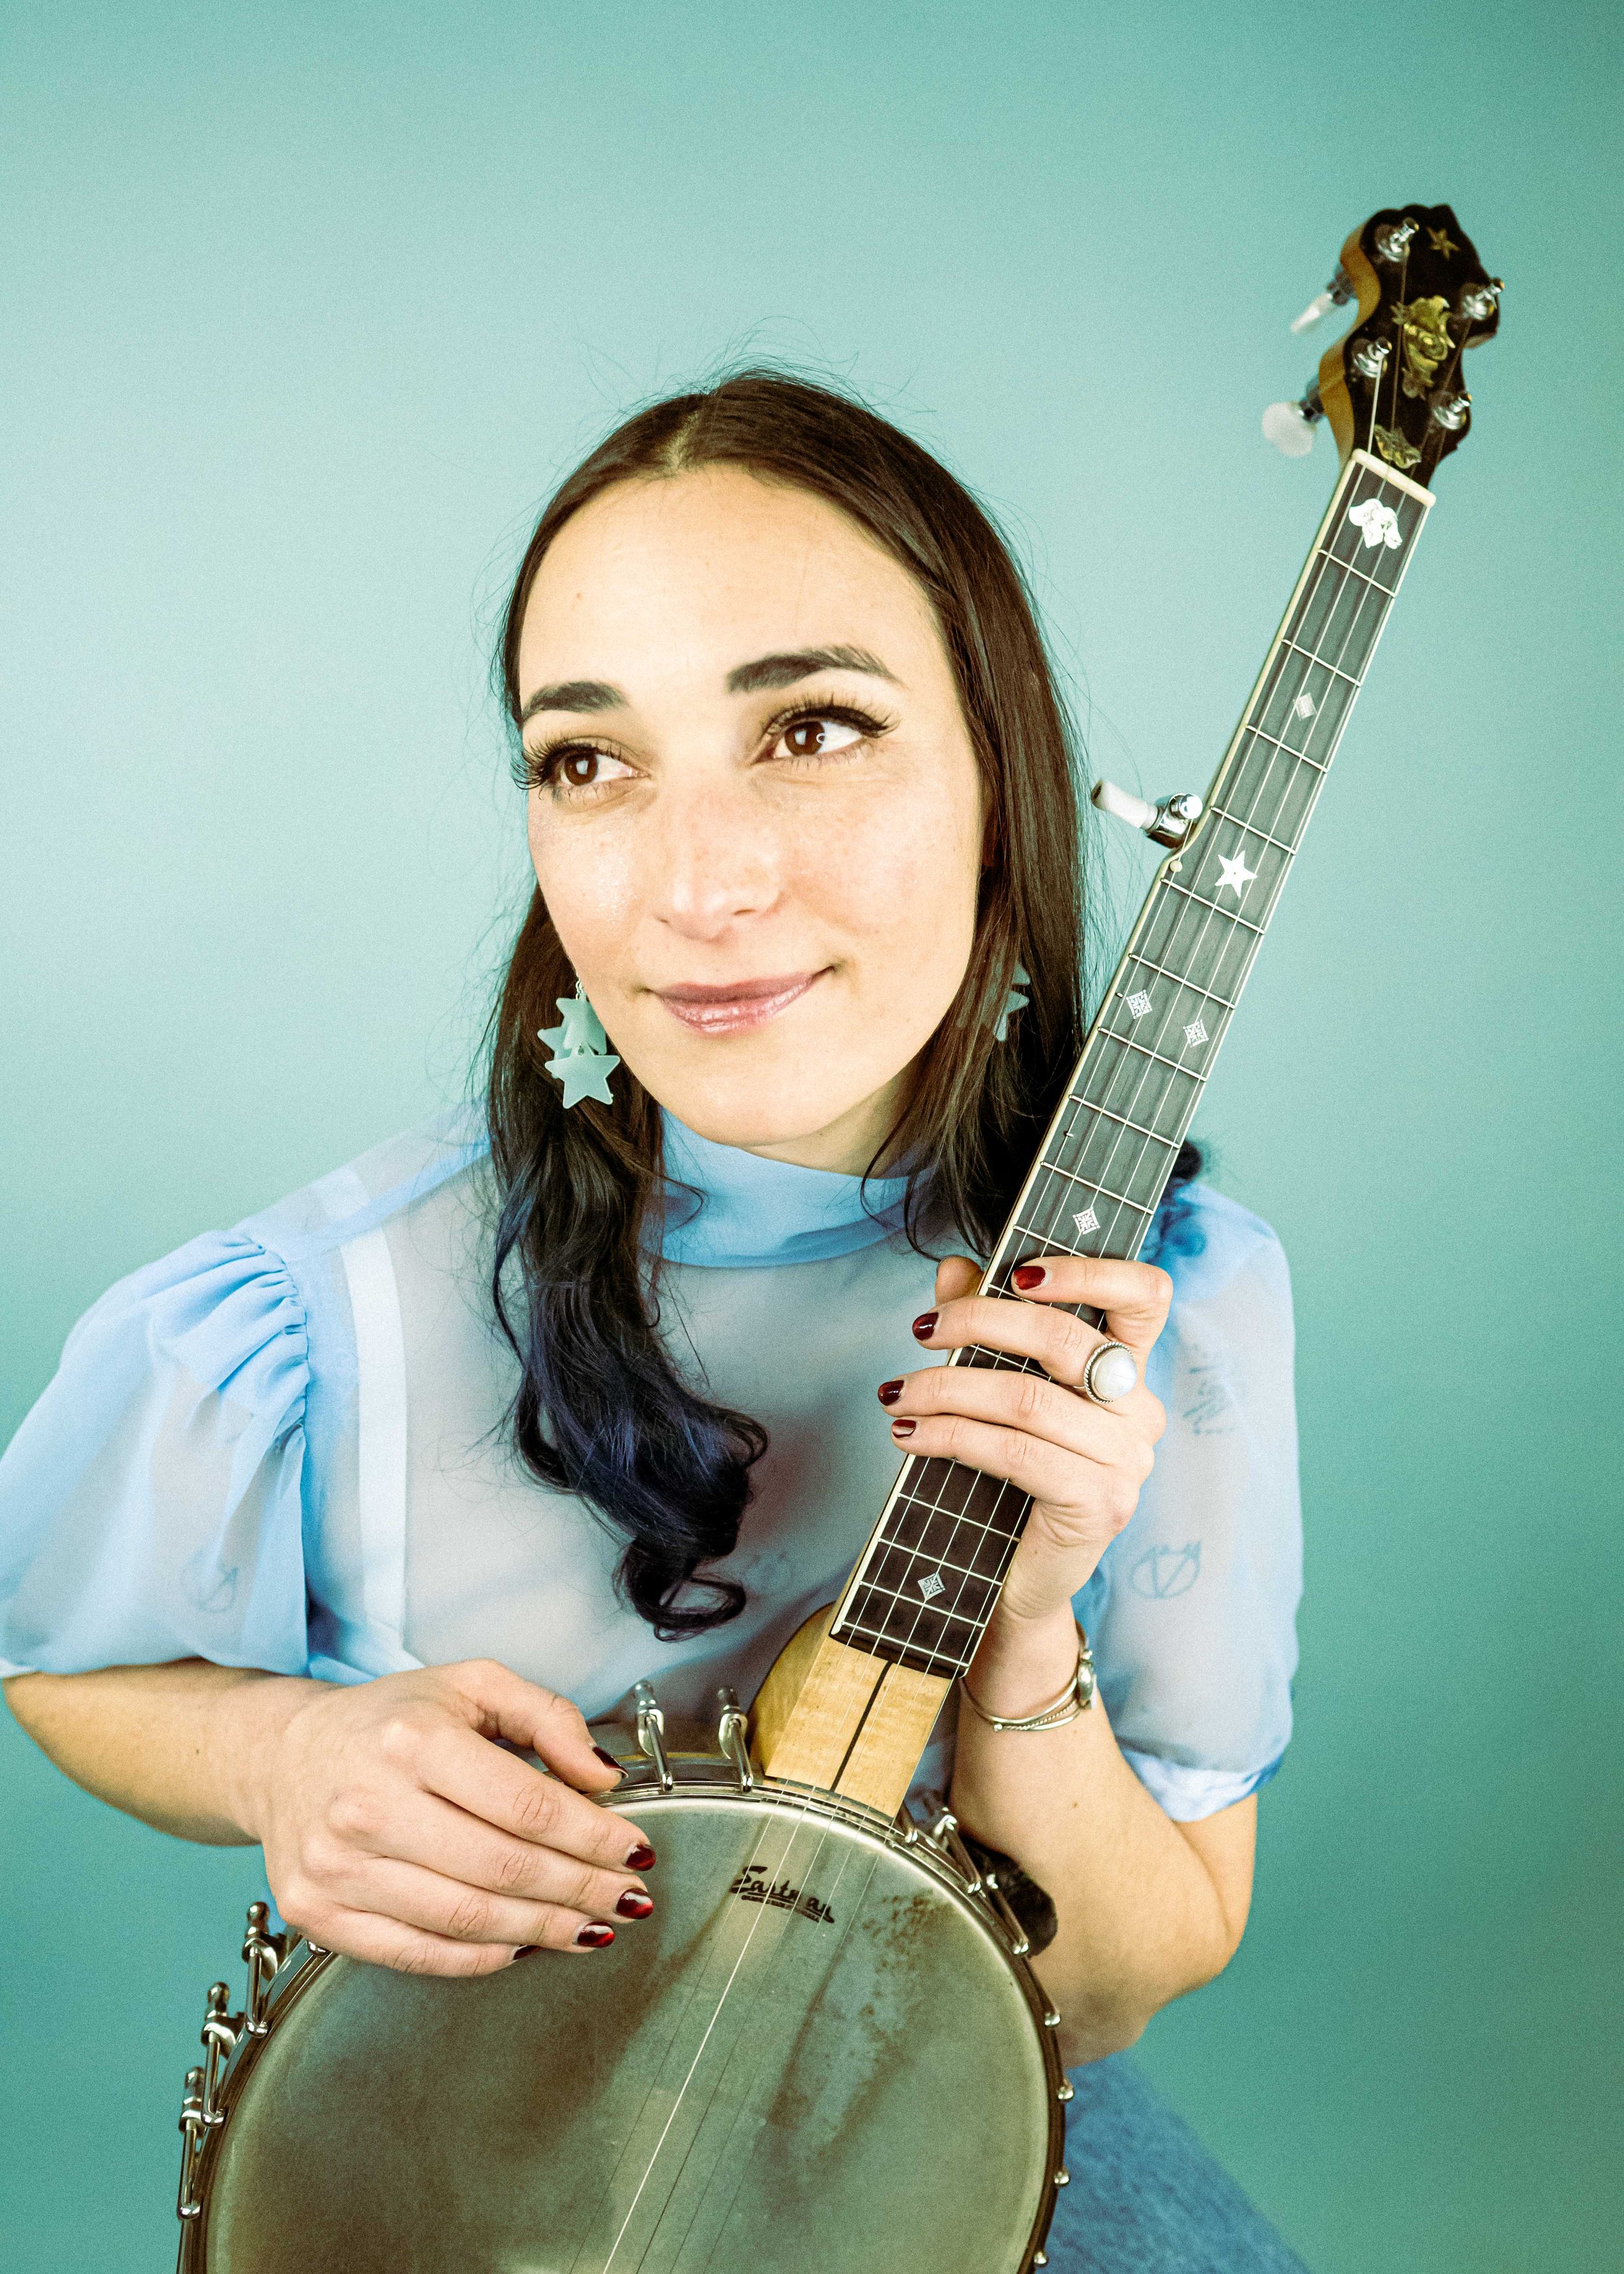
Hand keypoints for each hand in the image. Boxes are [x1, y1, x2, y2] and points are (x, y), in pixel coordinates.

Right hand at [224, 1659, 654, 1976]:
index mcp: (411, 1739)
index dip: (593, 1837)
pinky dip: (481, 1958)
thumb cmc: (389, 1720)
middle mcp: (368, 1804)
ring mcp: (337, 1867)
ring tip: (590, 1927)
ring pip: (466, 1919)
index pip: (527, 1805)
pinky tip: (522, 1944)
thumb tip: (603, 1777)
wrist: (283, 1755)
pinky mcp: (315, 1914)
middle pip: (504, 1869)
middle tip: (627, 1899)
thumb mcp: (473, 1685)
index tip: (633, 1852)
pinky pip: (416, 1954)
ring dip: (543, 1931)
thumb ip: (549, 1718)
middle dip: (581, 1890)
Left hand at [878, 1253, 1171, 1625]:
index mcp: (1126, 1369)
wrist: (1017, 1579)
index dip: (1091, 1270)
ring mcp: (1127, 1460)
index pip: (1146, 1295)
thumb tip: (953, 1269)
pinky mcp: (1100, 1504)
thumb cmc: (1008, 1477)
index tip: (1017, 1273)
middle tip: (921, 1330)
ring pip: (1029, 1398)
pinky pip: (1017, 1453)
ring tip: (897, 1394)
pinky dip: (952, 1437)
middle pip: (1067, 1338)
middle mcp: (1138, 1410)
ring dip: (948, 1388)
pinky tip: (909, 1436)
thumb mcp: (995, 1390)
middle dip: (980, 1321)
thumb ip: (983, 1326)